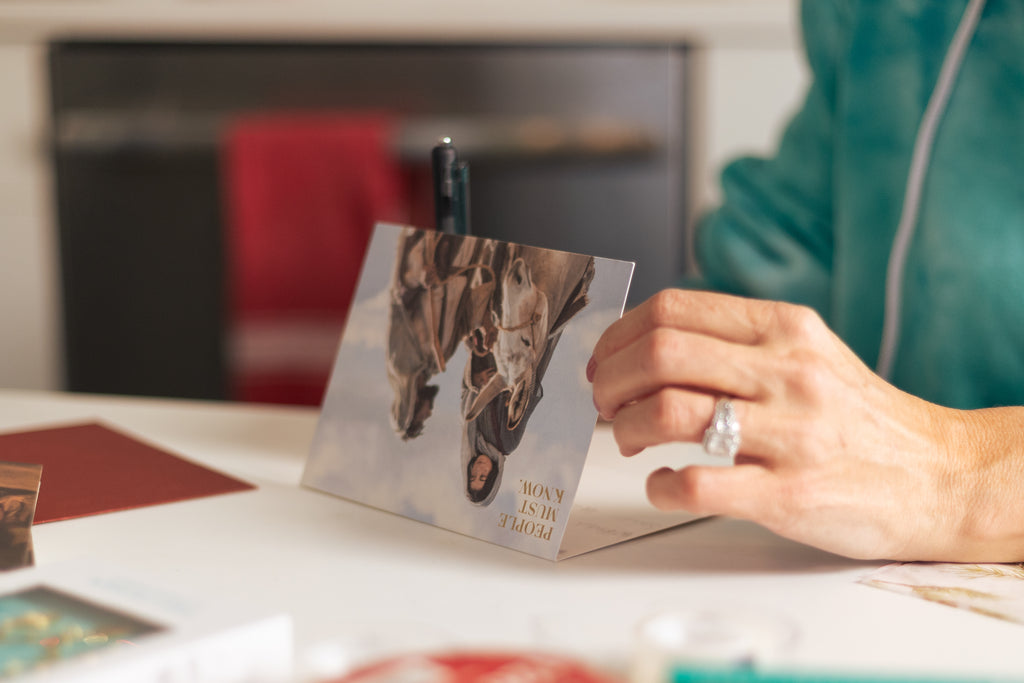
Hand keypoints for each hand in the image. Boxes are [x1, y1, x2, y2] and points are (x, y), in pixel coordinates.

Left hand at [588, 289, 1023, 560]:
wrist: (938, 475)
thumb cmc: (856, 417)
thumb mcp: (806, 352)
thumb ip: (735, 341)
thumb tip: (643, 343)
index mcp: (784, 328)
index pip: (673, 310)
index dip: (618, 336)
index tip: (602, 360)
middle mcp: (787, 372)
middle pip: (660, 355)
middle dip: (611, 380)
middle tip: (603, 402)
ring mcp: (791, 434)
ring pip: (670, 413)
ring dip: (625, 427)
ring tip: (627, 439)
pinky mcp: (790, 495)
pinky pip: (698, 485)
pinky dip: (660, 486)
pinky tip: (663, 484)